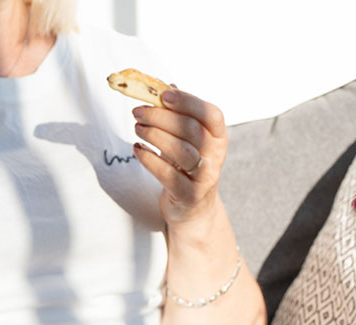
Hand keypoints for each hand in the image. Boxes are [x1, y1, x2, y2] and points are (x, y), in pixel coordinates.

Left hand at [132, 88, 228, 224]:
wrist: (192, 207)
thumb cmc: (186, 166)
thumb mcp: (186, 139)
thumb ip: (176, 114)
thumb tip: (158, 86)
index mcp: (218, 137)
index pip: (211, 114)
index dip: (189, 102)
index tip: (164, 95)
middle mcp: (216, 157)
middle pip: (191, 130)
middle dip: (161, 117)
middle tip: (138, 112)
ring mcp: (204, 178)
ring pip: (181, 152)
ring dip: (155, 136)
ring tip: (138, 129)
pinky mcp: (189, 195)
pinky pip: (168, 175)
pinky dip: (149, 160)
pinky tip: (138, 150)